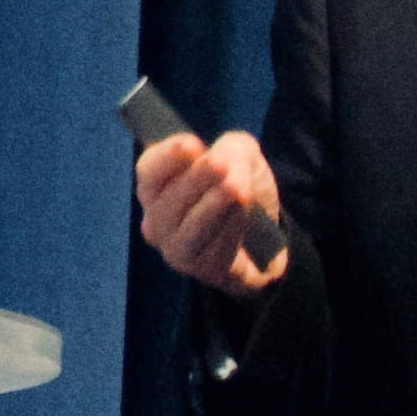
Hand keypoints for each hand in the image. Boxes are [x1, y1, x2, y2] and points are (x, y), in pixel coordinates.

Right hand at [135, 129, 291, 294]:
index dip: (167, 158)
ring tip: (237, 189)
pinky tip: (247, 218)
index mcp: (159, 188)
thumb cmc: (241, 188)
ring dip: (212, 208)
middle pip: (165, 204)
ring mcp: (178, 251)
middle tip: (220, 165)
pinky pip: (213, 254)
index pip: (148, 173)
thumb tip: (223, 159)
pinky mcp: (205, 271)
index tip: (193, 144)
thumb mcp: (242, 157)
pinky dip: (231, 232)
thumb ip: (233, 149)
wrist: (267, 234)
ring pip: (187, 234)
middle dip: (194, 181)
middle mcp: (159, 222)